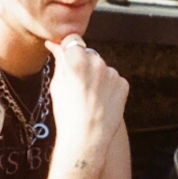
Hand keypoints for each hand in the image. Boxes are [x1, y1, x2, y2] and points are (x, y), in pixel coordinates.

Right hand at [44, 35, 127, 151]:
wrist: (87, 138)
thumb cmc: (67, 114)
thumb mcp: (57, 85)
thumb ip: (59, 61)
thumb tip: (54, 45)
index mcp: (77, 61)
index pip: (73, 40)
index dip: (68, 48)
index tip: (66, 56)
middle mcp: (97, 63)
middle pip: (88, 54)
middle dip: (82, 63)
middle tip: (77, 84)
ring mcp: (113, 73)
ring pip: (101, 67)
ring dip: (96, 76)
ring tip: (89, 96)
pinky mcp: (123, 84)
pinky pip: (113, 79)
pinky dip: (108, 87)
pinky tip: (100, 100)